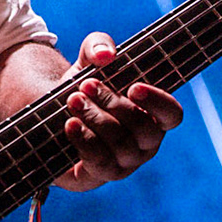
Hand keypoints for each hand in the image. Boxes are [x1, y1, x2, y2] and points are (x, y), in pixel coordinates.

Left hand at [52, 32, 182, 191]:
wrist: (49, 113)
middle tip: (86, 85)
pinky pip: (101, 164)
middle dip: (114, 104)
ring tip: (73, 100)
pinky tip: (70, 124)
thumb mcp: (87, 61)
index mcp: (152, 114)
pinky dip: (85, 141)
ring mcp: (125, 162)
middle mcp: (144, 143)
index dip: (158, 102)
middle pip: (144, 129)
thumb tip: (106, 54)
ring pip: (122, 146)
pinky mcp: (100, 175)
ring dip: (95, 119)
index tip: (133, 86)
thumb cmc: (81, 87)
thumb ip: (98, 46)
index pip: (172, 115)